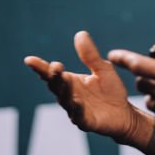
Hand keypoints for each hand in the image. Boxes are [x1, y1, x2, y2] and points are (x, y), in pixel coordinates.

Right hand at [25, 31, 142, 142]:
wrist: (124, 113)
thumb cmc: (110, 90)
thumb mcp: (102, 68)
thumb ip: (90, 55)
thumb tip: (80, 33)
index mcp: (69, 81)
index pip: (51, 73)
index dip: (40, 67)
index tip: (29, 60)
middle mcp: (69, 95)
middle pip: (56, 86)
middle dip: (54, 76)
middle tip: (54, 66)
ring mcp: (76, 109)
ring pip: (65, 100)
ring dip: (64, 91)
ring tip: (65, 80)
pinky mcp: (86, 121)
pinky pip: (79, 116)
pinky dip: (77, 110)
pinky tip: (77, 102)